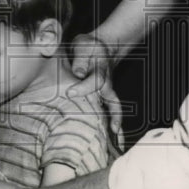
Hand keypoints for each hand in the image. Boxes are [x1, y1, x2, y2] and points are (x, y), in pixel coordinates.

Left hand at [69, 32, 123, 147]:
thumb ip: (80, 59)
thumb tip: (78, 73)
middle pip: (112, 101)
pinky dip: (114, 124)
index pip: (94, 81)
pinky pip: (112, 111)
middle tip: (109, 131)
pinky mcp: (106, 97)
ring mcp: (108, 92)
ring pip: (115, 109)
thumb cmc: (88, 47)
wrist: (100, 47)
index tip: (71, 92)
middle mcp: (107, 84)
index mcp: (100, 70)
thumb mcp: (83, 45)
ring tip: (117, 142)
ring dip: (116, 125)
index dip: (83, 87)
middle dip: (112, 117)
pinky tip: (114, 138)